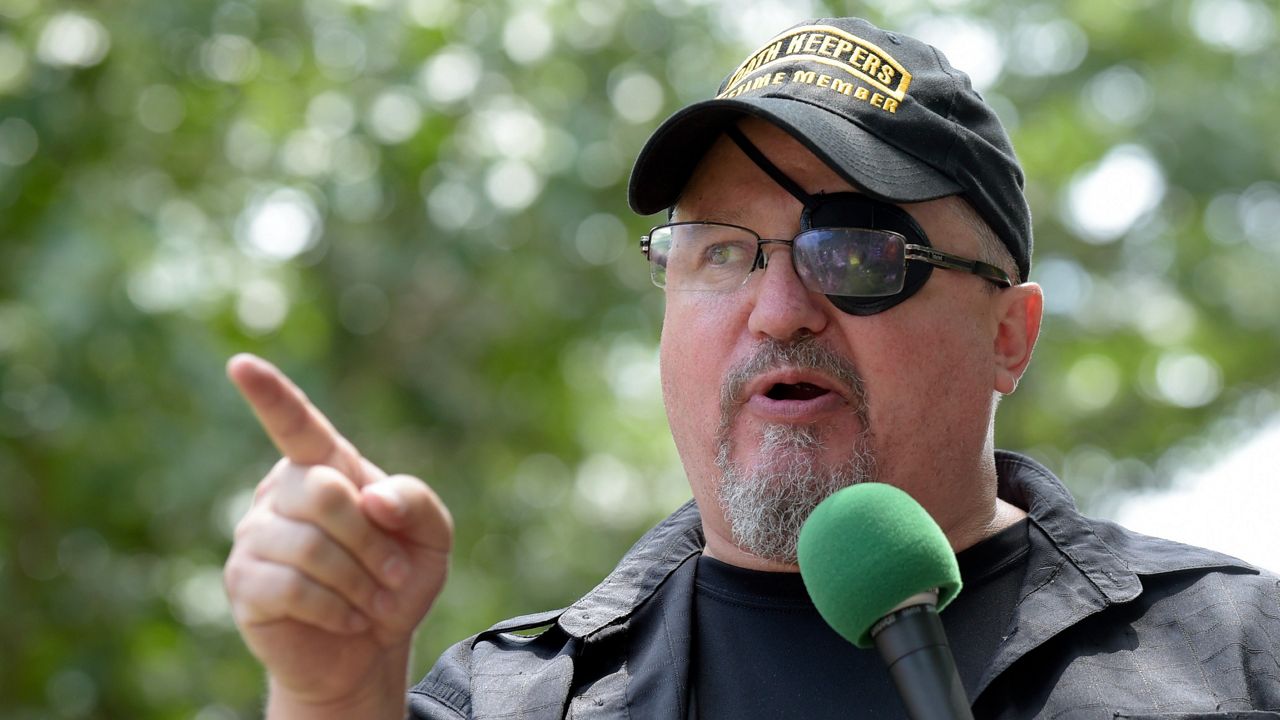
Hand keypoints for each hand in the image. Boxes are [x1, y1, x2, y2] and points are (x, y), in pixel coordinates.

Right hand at [222, 354, 452, 717]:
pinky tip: (347, 617)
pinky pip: (290, 586)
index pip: (295, 424)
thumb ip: (416, 501)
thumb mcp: (432, 537)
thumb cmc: (397, 579)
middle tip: (393, 574)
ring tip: (372, 601)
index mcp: (326, 467)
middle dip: (370, 540)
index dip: (270, 395)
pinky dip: (333, 607)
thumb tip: (374, 499)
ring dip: (357, 581)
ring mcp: (256, 536)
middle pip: (323, 492)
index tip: (240, 364)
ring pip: (308, 546)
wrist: (370, 647)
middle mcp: (283, 492)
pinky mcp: (244, 581)